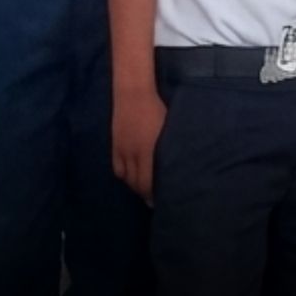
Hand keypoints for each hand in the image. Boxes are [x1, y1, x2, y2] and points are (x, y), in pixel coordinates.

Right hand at [112, 88, 166, 203]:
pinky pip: (118, 170)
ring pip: (127, 179)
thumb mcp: (169, 128)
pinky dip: (125, 178)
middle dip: (147, 194)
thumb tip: (179, 162)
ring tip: (145, 192)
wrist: (134, 94)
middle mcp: (135, 154)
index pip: (150, 181)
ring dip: (136, 188)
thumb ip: (171, 147)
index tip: (165, 199)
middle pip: (138, 183)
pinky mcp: (115, 147)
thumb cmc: (158, 108)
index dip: (155, 193)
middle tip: (156, 200)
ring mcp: (123, 151)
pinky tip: (132, 180)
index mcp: (150, 150)